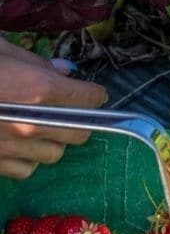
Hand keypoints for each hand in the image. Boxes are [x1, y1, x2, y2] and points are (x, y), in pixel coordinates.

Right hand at [0, 39, 106, 178]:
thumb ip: (34, 63)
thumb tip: (62, 71)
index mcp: (38, 89)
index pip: (90, 98)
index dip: (92, 93)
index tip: (90, 91)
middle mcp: (32, 124)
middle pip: (80, 133)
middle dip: (78, 119)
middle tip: (65, 108)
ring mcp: (12, 149)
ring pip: (54, 154)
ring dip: (50, 141)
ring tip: (34, 126)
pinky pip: (25, 170)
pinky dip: (25, 159)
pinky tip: (12, 143)